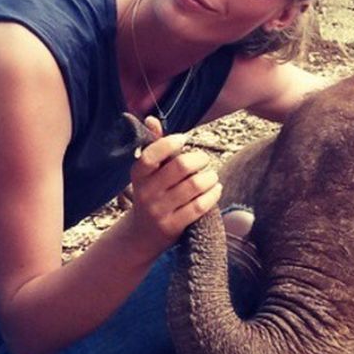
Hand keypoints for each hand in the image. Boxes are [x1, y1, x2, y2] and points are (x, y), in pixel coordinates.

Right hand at [125, 117, 222, 253]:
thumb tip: (152, 119)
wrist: (142, 235)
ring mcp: (159, 211)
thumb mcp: (148, 172)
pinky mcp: (173, 226)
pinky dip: (213, 194)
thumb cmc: (152, 193)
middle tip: (204, 160)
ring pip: (194, 185)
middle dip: (199, 159)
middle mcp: (146, 193)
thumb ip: (154, 146)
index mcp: (138, 175)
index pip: (152, 154)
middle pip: (181, 167)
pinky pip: (200, 206)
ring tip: (212, 176)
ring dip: (210, 177)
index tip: (184, 139)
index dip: (170, 143)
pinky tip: (215, 189)